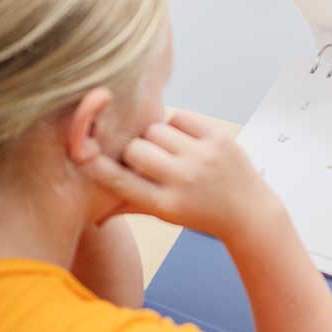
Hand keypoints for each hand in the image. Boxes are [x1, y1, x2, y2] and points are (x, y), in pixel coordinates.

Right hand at [78, 110, 278, 241]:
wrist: (249, 212)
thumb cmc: (199, 214)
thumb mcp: (164, 216)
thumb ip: (128, 206)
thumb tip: (91, 214)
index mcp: (164, 204)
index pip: (117, 180)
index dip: (95, 164)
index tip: (82, 152)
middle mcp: (182, 180)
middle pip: (134, 148)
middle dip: (134, 150)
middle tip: (144, 155)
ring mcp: (203, 157)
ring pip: (155, 129)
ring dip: (155, 136)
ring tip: (167, 148)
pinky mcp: (219, 137)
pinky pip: (180, 116)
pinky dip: (177, 123)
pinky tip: (183, 137)